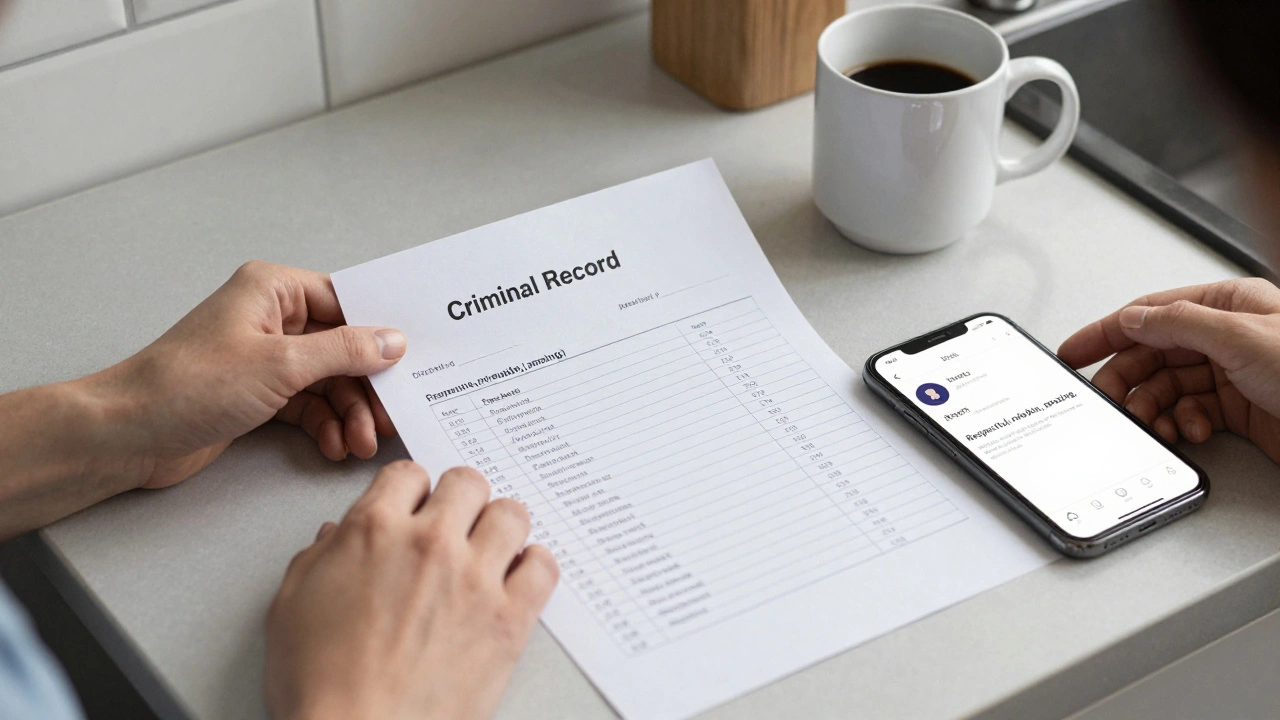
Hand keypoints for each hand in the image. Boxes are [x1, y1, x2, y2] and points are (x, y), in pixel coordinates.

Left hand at [100, 261, 406, 487]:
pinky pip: (310, 404)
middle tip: (386, 419)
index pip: (348, 303)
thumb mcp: (281, 365)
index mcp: (274, 290)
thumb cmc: (187, 386)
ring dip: (349, 413)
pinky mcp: (259, 393)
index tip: (412, 362)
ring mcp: (265, 357)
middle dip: (366, 388)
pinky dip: (326, 424)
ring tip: (358, 443)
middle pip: (343, 348)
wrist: (129, 434)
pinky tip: (335, 445)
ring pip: (330, 381)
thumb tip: (392, 341)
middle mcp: (271, 318)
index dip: (381, 334)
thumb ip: (345, 352)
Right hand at [265, 462, 557, 719]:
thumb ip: (318, 557)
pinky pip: (543, 566)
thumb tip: (337, 537)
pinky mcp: (509, 619)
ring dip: (501, 526)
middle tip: (454, 525)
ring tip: (490, 549)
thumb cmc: (319, 685)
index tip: (414, 508)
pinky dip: (535, 566)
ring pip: (512, 513)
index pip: (408, 474)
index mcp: (374, 530)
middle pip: (467, 483)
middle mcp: (430, 543)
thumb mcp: (290, 606)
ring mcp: (475, 579)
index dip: (411, 491)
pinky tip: (518, 578)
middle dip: (459, 500)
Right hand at [1058, 278, 1279, 462]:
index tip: (1073, 351)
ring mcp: (1232, 375)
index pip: (1150, 313)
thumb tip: (1133, 318)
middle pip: (1153, 355)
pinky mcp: (1239, 412)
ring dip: (1153, 410)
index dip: (1106, 332)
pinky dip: (1181, 428)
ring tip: (1151, 423)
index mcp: (1226, 306)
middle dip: (1127, 380)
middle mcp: (1226, 338)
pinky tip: (1189, 433)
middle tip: (1108, 401)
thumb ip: (1179, 323)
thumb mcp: (1242, 337)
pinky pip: (1189, 416)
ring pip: (1167, 389)